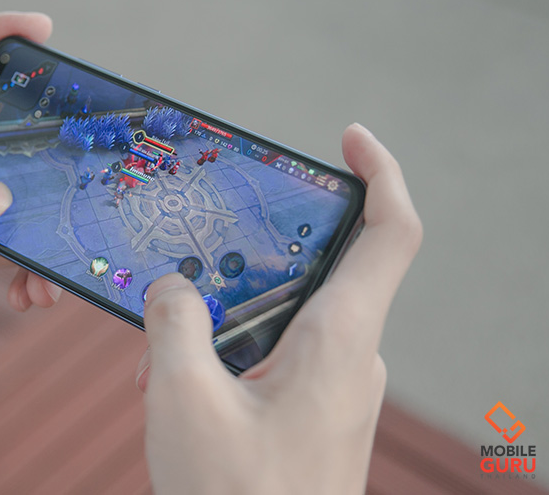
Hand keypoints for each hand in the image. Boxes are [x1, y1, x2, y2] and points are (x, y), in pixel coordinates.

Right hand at [136, 124, 421, 493]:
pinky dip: (223, 355)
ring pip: (279, 318)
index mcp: (339, 340)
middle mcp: (349, 356)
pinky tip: (174, 388)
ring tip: (157, 360)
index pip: (391, 234)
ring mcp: (333, 386)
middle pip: (313, 269)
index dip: (380, 172)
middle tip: (185, 275)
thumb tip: (173, 287)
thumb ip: (174, 320)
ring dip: (218, 322)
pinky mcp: (312, 410)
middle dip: (242, 264)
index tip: (349, 137)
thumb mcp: (182, 397)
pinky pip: (272, 356)